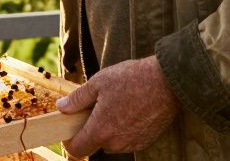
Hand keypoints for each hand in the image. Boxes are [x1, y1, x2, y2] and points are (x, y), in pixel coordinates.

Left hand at [59, 56, 177, 157]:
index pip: (77, 149)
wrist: (167, 81)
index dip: (70, 140)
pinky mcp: (146, 140)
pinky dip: (124, 130)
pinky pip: (127, 140)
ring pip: (112, 143)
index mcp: (101, 130)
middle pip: (95, 145)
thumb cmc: (132, 79)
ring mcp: (133, 143)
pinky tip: (128, 110)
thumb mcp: (98, 83)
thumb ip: (77, 99)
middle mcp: (117, 142)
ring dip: (109, 130)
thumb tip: (62, 107)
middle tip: (94, 109)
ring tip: (114, 106)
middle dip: (91, 131)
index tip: (70, 128)